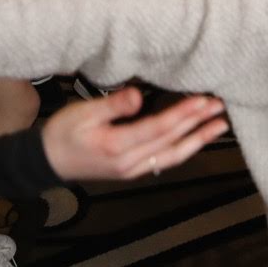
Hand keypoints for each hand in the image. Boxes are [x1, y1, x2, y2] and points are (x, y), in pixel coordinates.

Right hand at [40, 88, 227, 182]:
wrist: (47, 162)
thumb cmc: (62, 133)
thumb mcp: (82, 113)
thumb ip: (112, 106)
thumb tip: (138, 96)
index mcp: (117, 146)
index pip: (159, 128)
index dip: (183, 114)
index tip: (202, 100)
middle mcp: (130, 162)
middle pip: (172, 142)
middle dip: (198, 125)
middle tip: (220, 109)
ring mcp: (133, 169)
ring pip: (173, 155)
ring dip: (198, 140)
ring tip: (218, 126)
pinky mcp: (133, 170)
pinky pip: (165, 160)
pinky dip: (183, 149)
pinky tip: (195, 139)